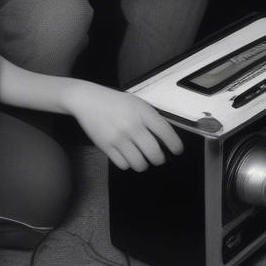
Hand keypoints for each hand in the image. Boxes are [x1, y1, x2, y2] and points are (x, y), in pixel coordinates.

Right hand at [60, 82, 183, 170]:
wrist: (88, 100)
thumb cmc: (116, 102)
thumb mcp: (137, 103)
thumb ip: (150, 118)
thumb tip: (165, 140)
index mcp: (143, 112)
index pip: (165, 131)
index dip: (174, 144)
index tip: (177, 151)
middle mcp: (132, 125)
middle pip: (153, 153)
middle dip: (159, 159)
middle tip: (159, 158)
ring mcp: (118, 138)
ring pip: (139, 163)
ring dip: (143, 164)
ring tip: (142, 159)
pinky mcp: (106, 147)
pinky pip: (123, 165)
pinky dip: (128, 164)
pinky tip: (127, 156)